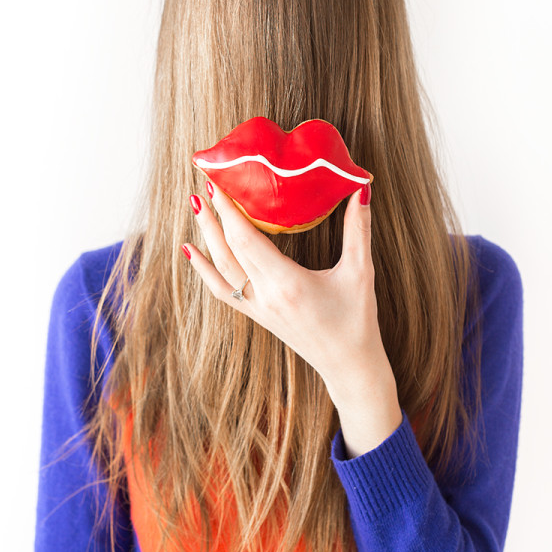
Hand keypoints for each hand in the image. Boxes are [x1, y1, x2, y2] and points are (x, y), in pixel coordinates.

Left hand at [183, 180, 397, 407]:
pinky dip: (203, 269)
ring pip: (220, 270)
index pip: (247, 241)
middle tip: (204, 185)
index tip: (220, 186)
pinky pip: (221, 291)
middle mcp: (265, 296)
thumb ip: (359, 229)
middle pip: (228, 251)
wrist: (348, 365)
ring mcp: (257, 308)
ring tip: (196, 208)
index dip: (230, 213)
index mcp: (287, 283)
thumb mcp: (360, 272)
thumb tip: (361, 188)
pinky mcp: (256, 315)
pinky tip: (190, 252)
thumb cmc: (356, 320)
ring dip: (206, 238)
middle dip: (214, 217)